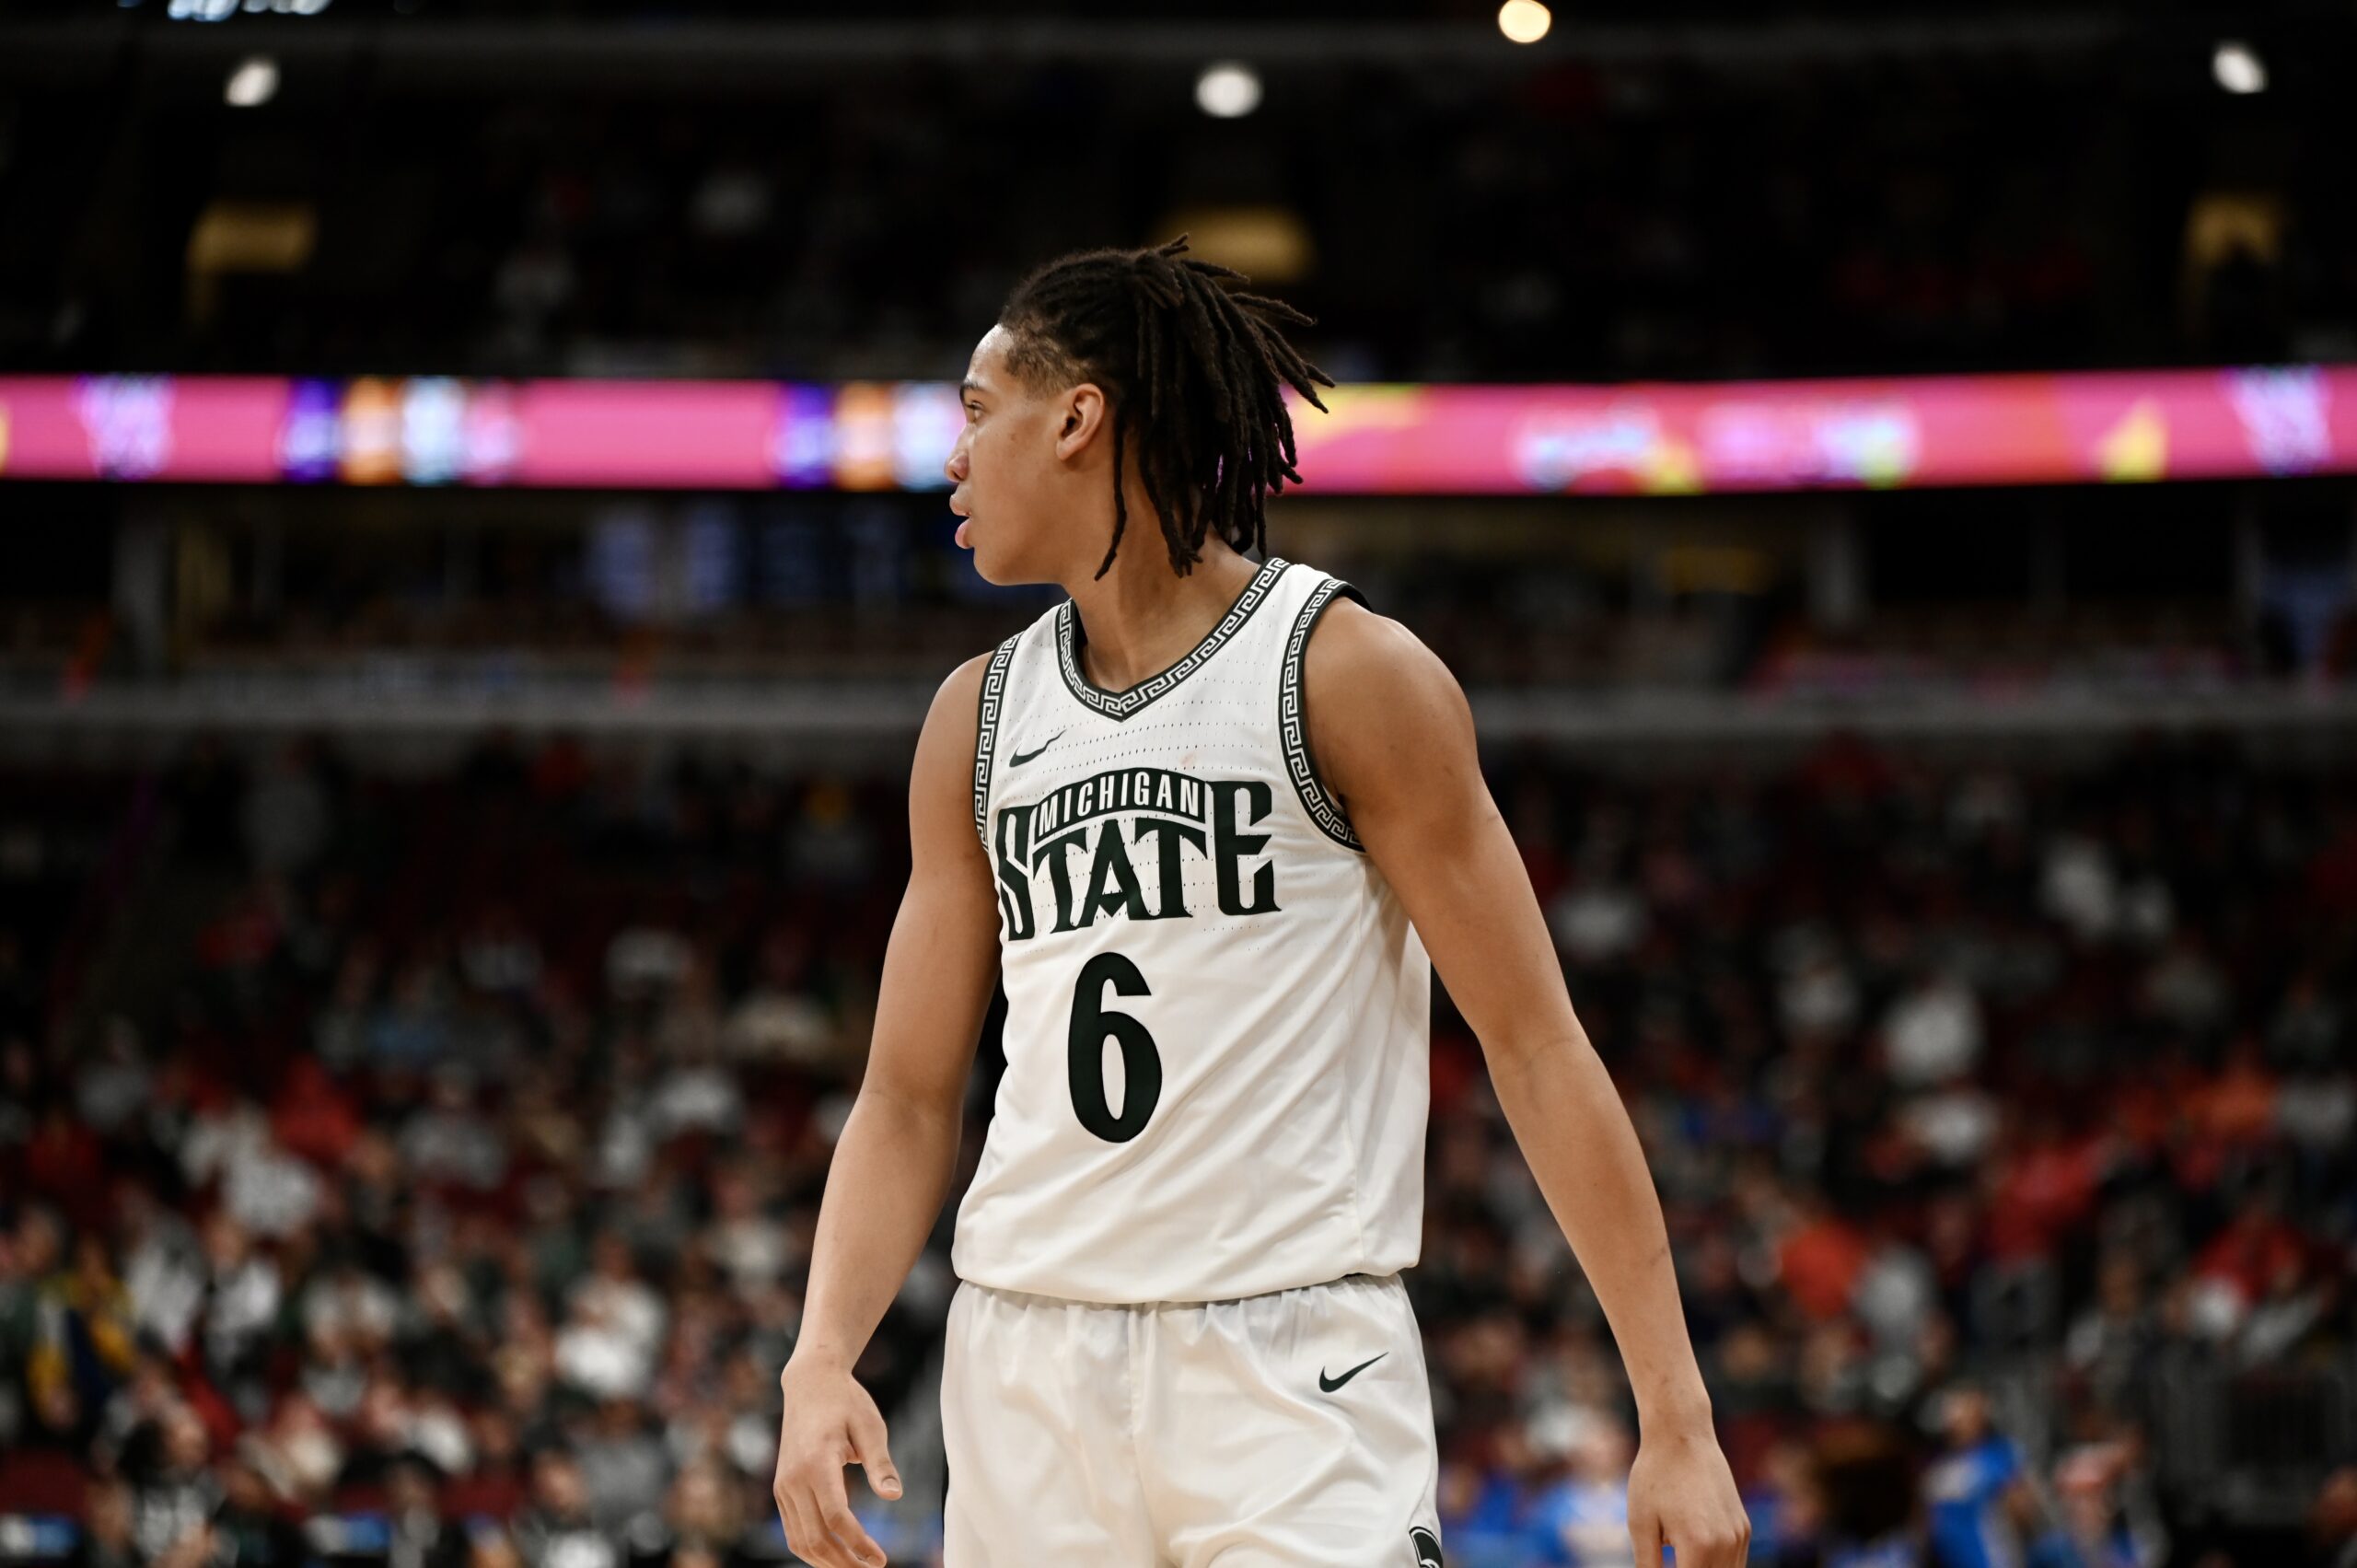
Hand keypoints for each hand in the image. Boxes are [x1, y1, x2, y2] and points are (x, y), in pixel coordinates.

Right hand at [773, 1353, 902, 1567]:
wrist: (809, 1383)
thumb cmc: (846, 1402)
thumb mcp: (871, 1426)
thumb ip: (881, 1463)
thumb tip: (894, 1496)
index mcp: (817, 1462)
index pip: (836, 1518)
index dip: (858, 1544)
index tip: (880, 1559)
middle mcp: (794, 1479)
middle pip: (815, 1538)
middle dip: (844, 1562)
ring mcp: (783, 1485)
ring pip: (799, 1541)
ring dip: (826, 1561)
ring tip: (855, 1567)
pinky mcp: (781, 1488)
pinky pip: (792, 1530)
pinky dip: (812, 1549)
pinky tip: (835, 1554)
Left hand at [1628, 1420, 1750, 1566]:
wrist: (1682, 1434)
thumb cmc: (1654, 1475)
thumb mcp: (1640, 1523)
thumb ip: (1649, 1566)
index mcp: (1698, 1546)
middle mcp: (1726, 1544)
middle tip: (1671, 1563)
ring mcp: (1739, 1536)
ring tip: (1681, 1558)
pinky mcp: (1743, 1527)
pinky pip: (1736, 1564)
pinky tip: (1695, 1559)